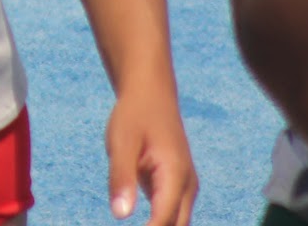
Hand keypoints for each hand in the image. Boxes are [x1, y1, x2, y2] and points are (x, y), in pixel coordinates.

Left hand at [106, 84, 196, 225]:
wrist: (150, 93)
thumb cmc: (135, 114)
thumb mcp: (121, 141)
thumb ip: (122, 176)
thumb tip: (120, 215)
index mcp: (175, 175)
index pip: (164, 220)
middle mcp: (187, 186)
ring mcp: (185, 187)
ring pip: (177, 223)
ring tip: (135, 222)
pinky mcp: (178, 187)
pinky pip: (171, 213)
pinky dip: (158, 222)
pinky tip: (140, 221)